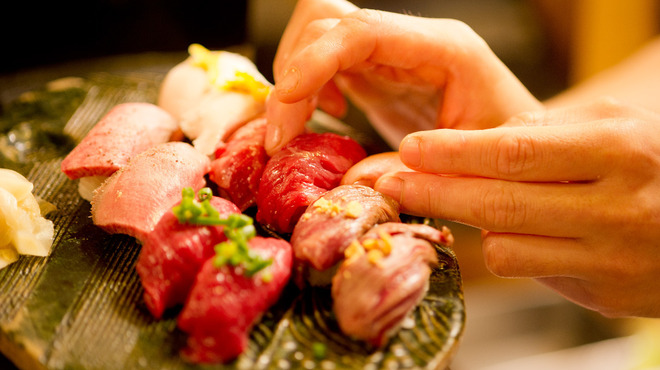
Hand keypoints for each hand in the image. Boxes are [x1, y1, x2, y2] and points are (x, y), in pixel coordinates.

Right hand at [265, 0, 541, 154]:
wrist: (529, 153)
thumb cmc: (523, 155)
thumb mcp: (487, 169)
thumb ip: (424, 176)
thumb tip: (352, 183)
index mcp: (443, 48)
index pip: (362, 31)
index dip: (313, 62)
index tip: (284, 108)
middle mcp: (411, 41)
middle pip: (326, 22)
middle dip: (293, 76)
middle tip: (284, 136)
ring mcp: (392, 53)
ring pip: (317, 34)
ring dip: (294, 79)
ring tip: (305, 124)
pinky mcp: (378, 71)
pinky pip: (325, 60)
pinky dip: (308, 86)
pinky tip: (330, 114)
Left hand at [374, 99, 659, 317]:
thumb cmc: (648, 164)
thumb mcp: (611, 126)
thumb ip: (546, 130)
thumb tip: (474, 143)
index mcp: (619, 151)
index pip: (514, 152)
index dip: (454, 152)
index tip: (411, 148)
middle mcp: (617, 207)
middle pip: (499, 203)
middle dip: (434, 192)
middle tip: (391, 182)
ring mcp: (611, 258)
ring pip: (504, 247)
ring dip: (469, 222)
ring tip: (456, 199)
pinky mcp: (604, 294)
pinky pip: (527, 270)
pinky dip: (504, 248)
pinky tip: (507, 230)